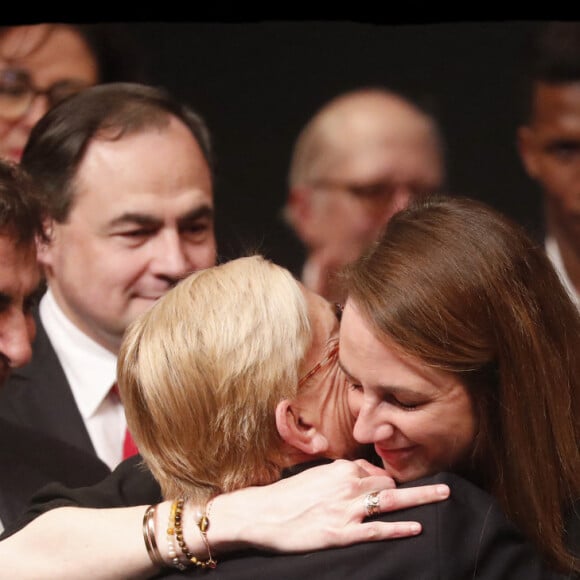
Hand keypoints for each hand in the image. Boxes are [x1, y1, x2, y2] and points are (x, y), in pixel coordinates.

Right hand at [209, 459, 449, 552]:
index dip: (384, 480)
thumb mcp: (315, 474)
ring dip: (421, 498)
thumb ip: (340, 473)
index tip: (394, 486)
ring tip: (444, 494)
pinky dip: (399, 528)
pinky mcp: (342, 533)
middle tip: (441, 488)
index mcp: (341, 467)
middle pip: (388, 483)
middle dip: (413, 486)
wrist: (263, 513)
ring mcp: (347, 509)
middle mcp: (348, 484)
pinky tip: (416, 527)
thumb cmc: (288, 494)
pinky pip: (377, 529)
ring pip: (391, 500)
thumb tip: (360, 474)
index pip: (374, 471)